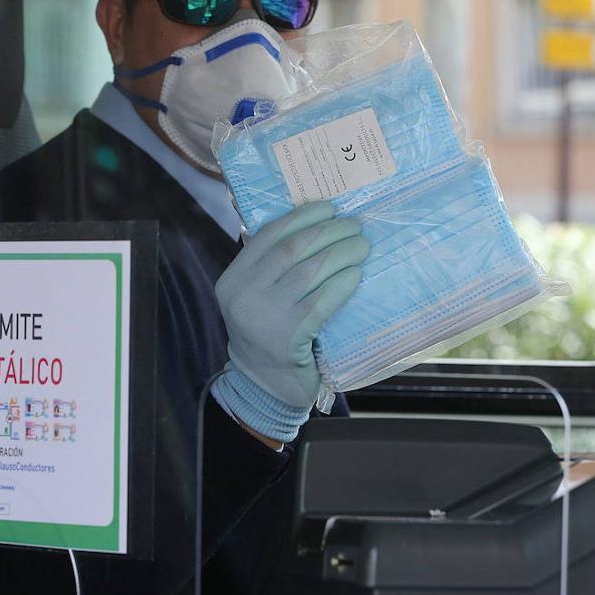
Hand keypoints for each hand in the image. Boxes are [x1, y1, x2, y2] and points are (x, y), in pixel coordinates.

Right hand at [211, 201, 367, 441]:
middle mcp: (242, 294)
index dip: (301, 217)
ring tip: (361, 247)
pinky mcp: (289, 335)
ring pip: (310, 271)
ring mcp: (264, 315)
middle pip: (292, 249)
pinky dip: (342, 283)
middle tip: (354, 226)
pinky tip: (356, 274)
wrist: (265, 387)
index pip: (268, 236)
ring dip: (341, 254)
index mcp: (232, 279)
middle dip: (328, 232)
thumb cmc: (268, 335)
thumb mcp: (256, 298)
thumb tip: (311, 226)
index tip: (328, 208)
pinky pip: (322, 300)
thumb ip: (270, 267)